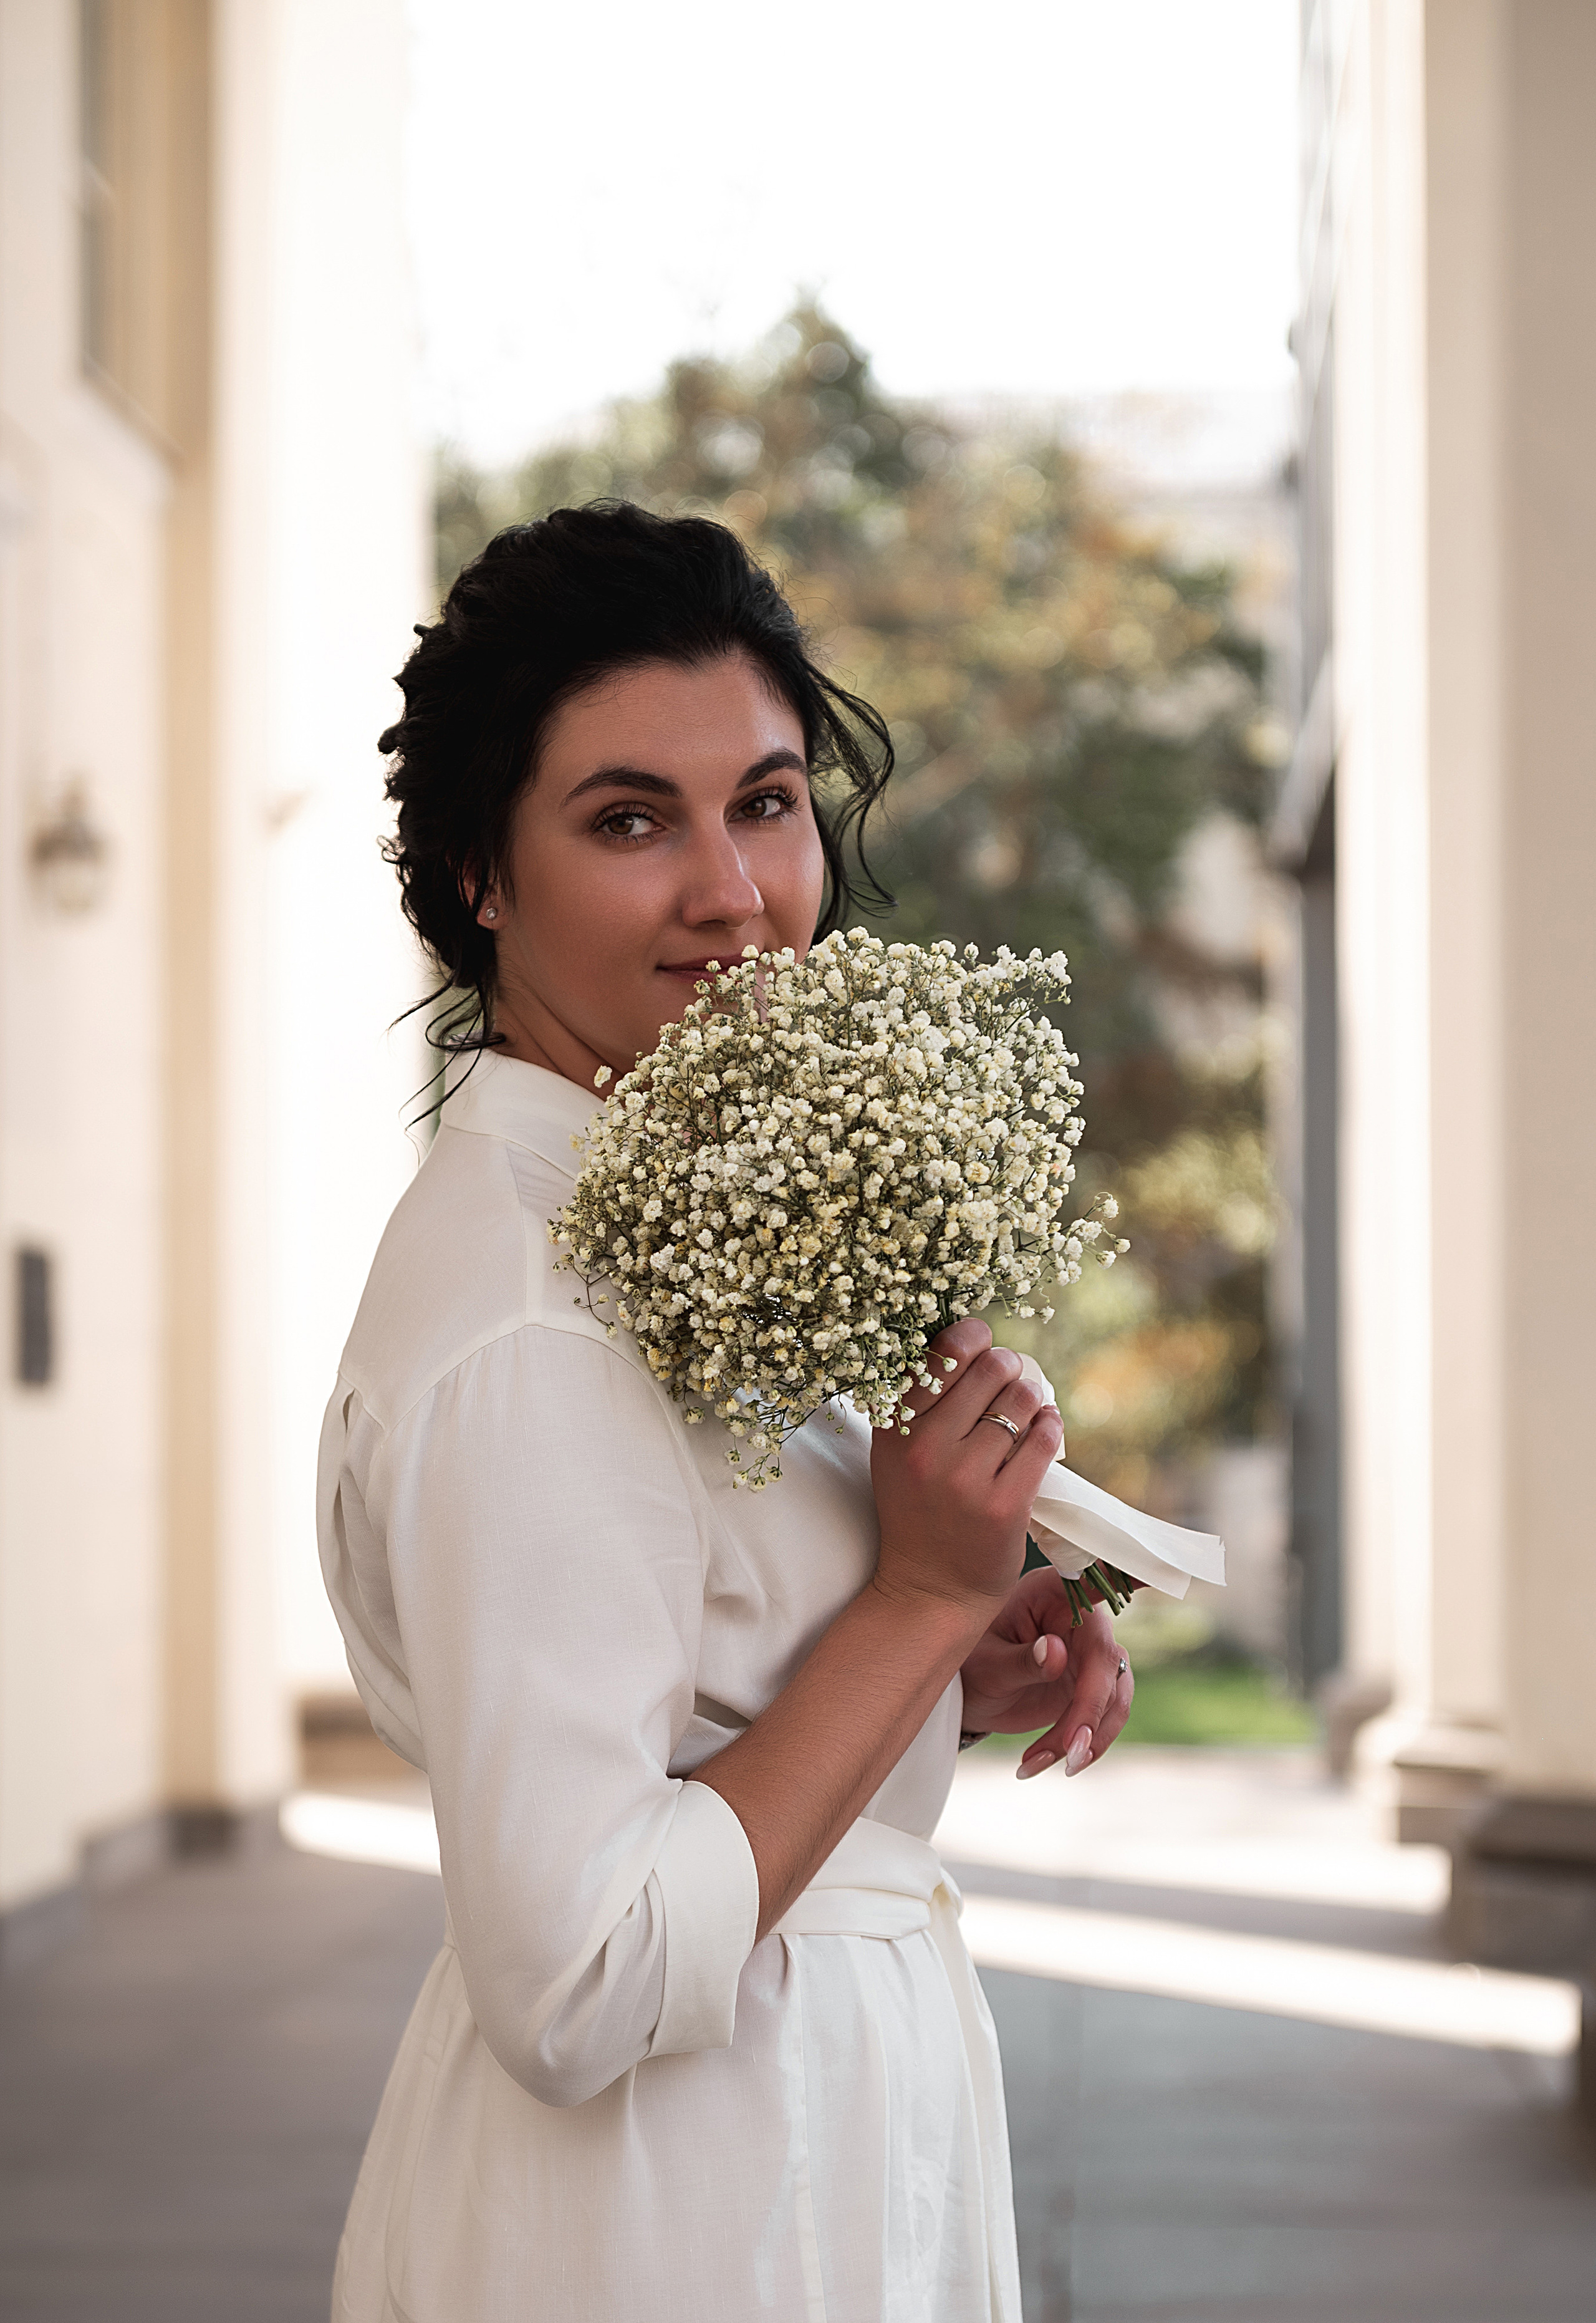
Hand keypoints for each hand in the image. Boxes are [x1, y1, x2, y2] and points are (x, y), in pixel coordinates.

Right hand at [870, 1318, 1063, 1627]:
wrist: (929, 1590)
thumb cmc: (918, 1510)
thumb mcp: (898, 1453)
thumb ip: (919, 1402)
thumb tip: (966, 1338)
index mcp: (893, 1429)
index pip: (940, 1353)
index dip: (971, 1335)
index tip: (981, 1342)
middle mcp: (925, 1449)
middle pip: (989, 1368)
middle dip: (1008, 1364)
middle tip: (1009, 1376)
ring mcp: (966, 1479)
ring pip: (1022, 1400)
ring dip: (1032, 1395)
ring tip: (1028, 1404)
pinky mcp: (1005, 1506)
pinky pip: (1043, 1440)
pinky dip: (1050, 1423)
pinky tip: (1045, 1424)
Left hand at [959, 1568, 1134, 1778]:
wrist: (970, 1693)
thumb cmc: (972, 1663)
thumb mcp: (987, 1664)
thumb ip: (1022, 1660)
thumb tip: (1057, 1652)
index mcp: (1052, 1593)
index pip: (1093, 1581)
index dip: (1126, 1578)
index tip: (1148, 1577)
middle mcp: (1081, 1618)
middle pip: (1106, 1660)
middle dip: (1090, 1711)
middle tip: (1070, 1751)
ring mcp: (1090, 1653)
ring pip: (1115, 1695)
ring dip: (1090, 1736)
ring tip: (1051, 1764)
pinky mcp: (1093, 1685)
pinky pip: (1104, 1718)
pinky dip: (1082, 1746)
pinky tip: (1039, 1762)